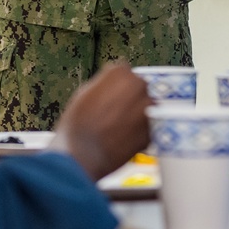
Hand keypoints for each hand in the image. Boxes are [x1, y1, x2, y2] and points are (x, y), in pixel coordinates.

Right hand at [48, 61, 151, 181]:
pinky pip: (148, 127)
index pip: (123, 73)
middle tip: (112, 113)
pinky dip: (139, 132)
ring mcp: (148, 108)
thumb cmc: (76, 126)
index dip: (114, 87)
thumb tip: (112, 87)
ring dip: (135, 115)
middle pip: (137, 88)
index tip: (108, 96)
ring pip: (144, 108)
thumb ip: (104, 84)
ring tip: (116, 128)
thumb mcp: (83, 93)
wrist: (80, 156)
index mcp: (120, 72)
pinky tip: (122, 138)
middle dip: (128, 99)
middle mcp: (139, 86)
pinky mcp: (152, 130)